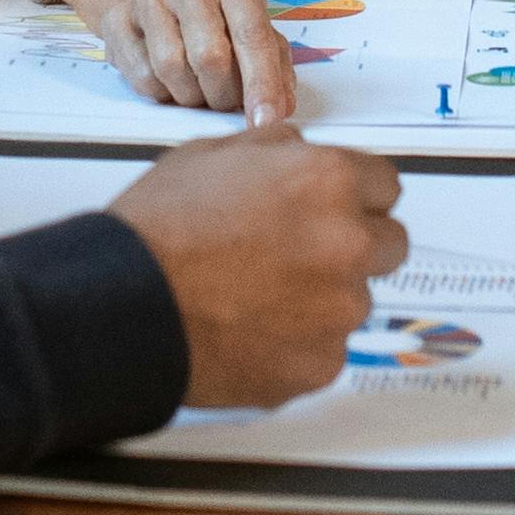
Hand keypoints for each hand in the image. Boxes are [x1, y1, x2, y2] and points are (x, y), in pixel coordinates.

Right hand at [43, 0, 306, 122]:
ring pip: (171, 68)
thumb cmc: (214, 20)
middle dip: (223, 95)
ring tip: (199, 91)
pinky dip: (162, 94)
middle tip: (226, 104)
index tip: (266, 121)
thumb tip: (279, 109)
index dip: (261, 84)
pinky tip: (170, 83)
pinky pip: (142, 76)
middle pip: (210, 57)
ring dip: (191, 96)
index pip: (251, 36)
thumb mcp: (252, 33)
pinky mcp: (116, 18)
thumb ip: (274, 68)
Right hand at [107, 118, 409, 404]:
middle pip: (388, 244)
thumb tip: (299, 150)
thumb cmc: (159, 229)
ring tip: (256, 296)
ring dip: (321, 298)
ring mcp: (338, 312)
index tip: (333, 208)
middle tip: (299, 253)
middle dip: (353, 245)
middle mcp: (347, 244)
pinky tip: (249, 330)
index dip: (354, 195)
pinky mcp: (320, 366)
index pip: (386, 185)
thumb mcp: (211, 154)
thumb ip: (275, 149)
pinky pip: (324, 350)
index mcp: (327, 182)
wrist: (126, 305)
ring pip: (353, 301)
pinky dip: (297, 344)